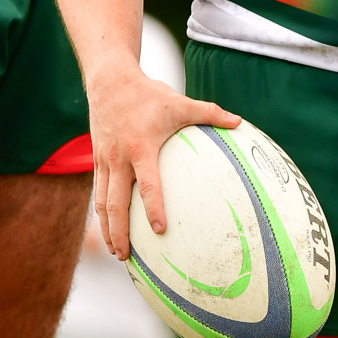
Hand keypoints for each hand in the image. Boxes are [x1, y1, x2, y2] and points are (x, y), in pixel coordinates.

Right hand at [88, 54, 239, 259]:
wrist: (109, 80)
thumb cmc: (149, 94)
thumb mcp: (180, 102)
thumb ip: (210, 112)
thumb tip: (240, 121)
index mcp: (140, 147)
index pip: (147, 184)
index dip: (153, 208)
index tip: (160, 229)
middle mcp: (119, 158)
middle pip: (115, 203)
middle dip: (119, 232)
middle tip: (126, 257)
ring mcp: (104, 161)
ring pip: (101, 203)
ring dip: (108, 230)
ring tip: (118, 253)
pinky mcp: (97, 160)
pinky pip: (98, 193)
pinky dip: (102, 215)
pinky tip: (110, 230)